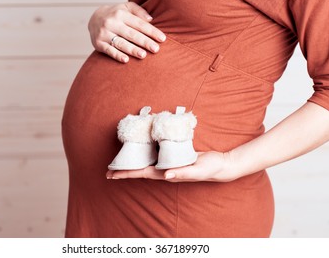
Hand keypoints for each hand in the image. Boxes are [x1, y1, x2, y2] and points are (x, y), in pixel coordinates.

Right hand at [88, 1, 165, 62]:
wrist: (93, 19)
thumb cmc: (116, 14)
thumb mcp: (126, 7)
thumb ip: (138, 11)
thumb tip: (151, 19)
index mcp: (121, 14)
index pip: (139, 24)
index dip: (151, 31)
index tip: (162, 39)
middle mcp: (112, 23)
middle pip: (131, 34)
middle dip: (144, 42)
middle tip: (156, 49)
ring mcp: (104, 34)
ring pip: (121, 43)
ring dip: (132, 50)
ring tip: (143, 55)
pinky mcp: (98, 43)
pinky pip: (109, 50)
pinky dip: (117, 55)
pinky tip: (126, 60)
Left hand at [106, 151, 239, 181]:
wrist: (220, 165)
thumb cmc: (209, 168)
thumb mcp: (196, 170)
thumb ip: (181, 172)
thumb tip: (165, 175)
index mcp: (167, 174)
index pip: (142, 174)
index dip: (127, 174)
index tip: (112, 175)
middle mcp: (164, 171)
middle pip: (140, 171)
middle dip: (124, 171)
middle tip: (108, 171)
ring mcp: (168, 165)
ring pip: (146, 164)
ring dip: (132, 164)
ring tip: (119, 163)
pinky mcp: (172, 158)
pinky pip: (154, 158)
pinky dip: (144, 155)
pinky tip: (140, 152)